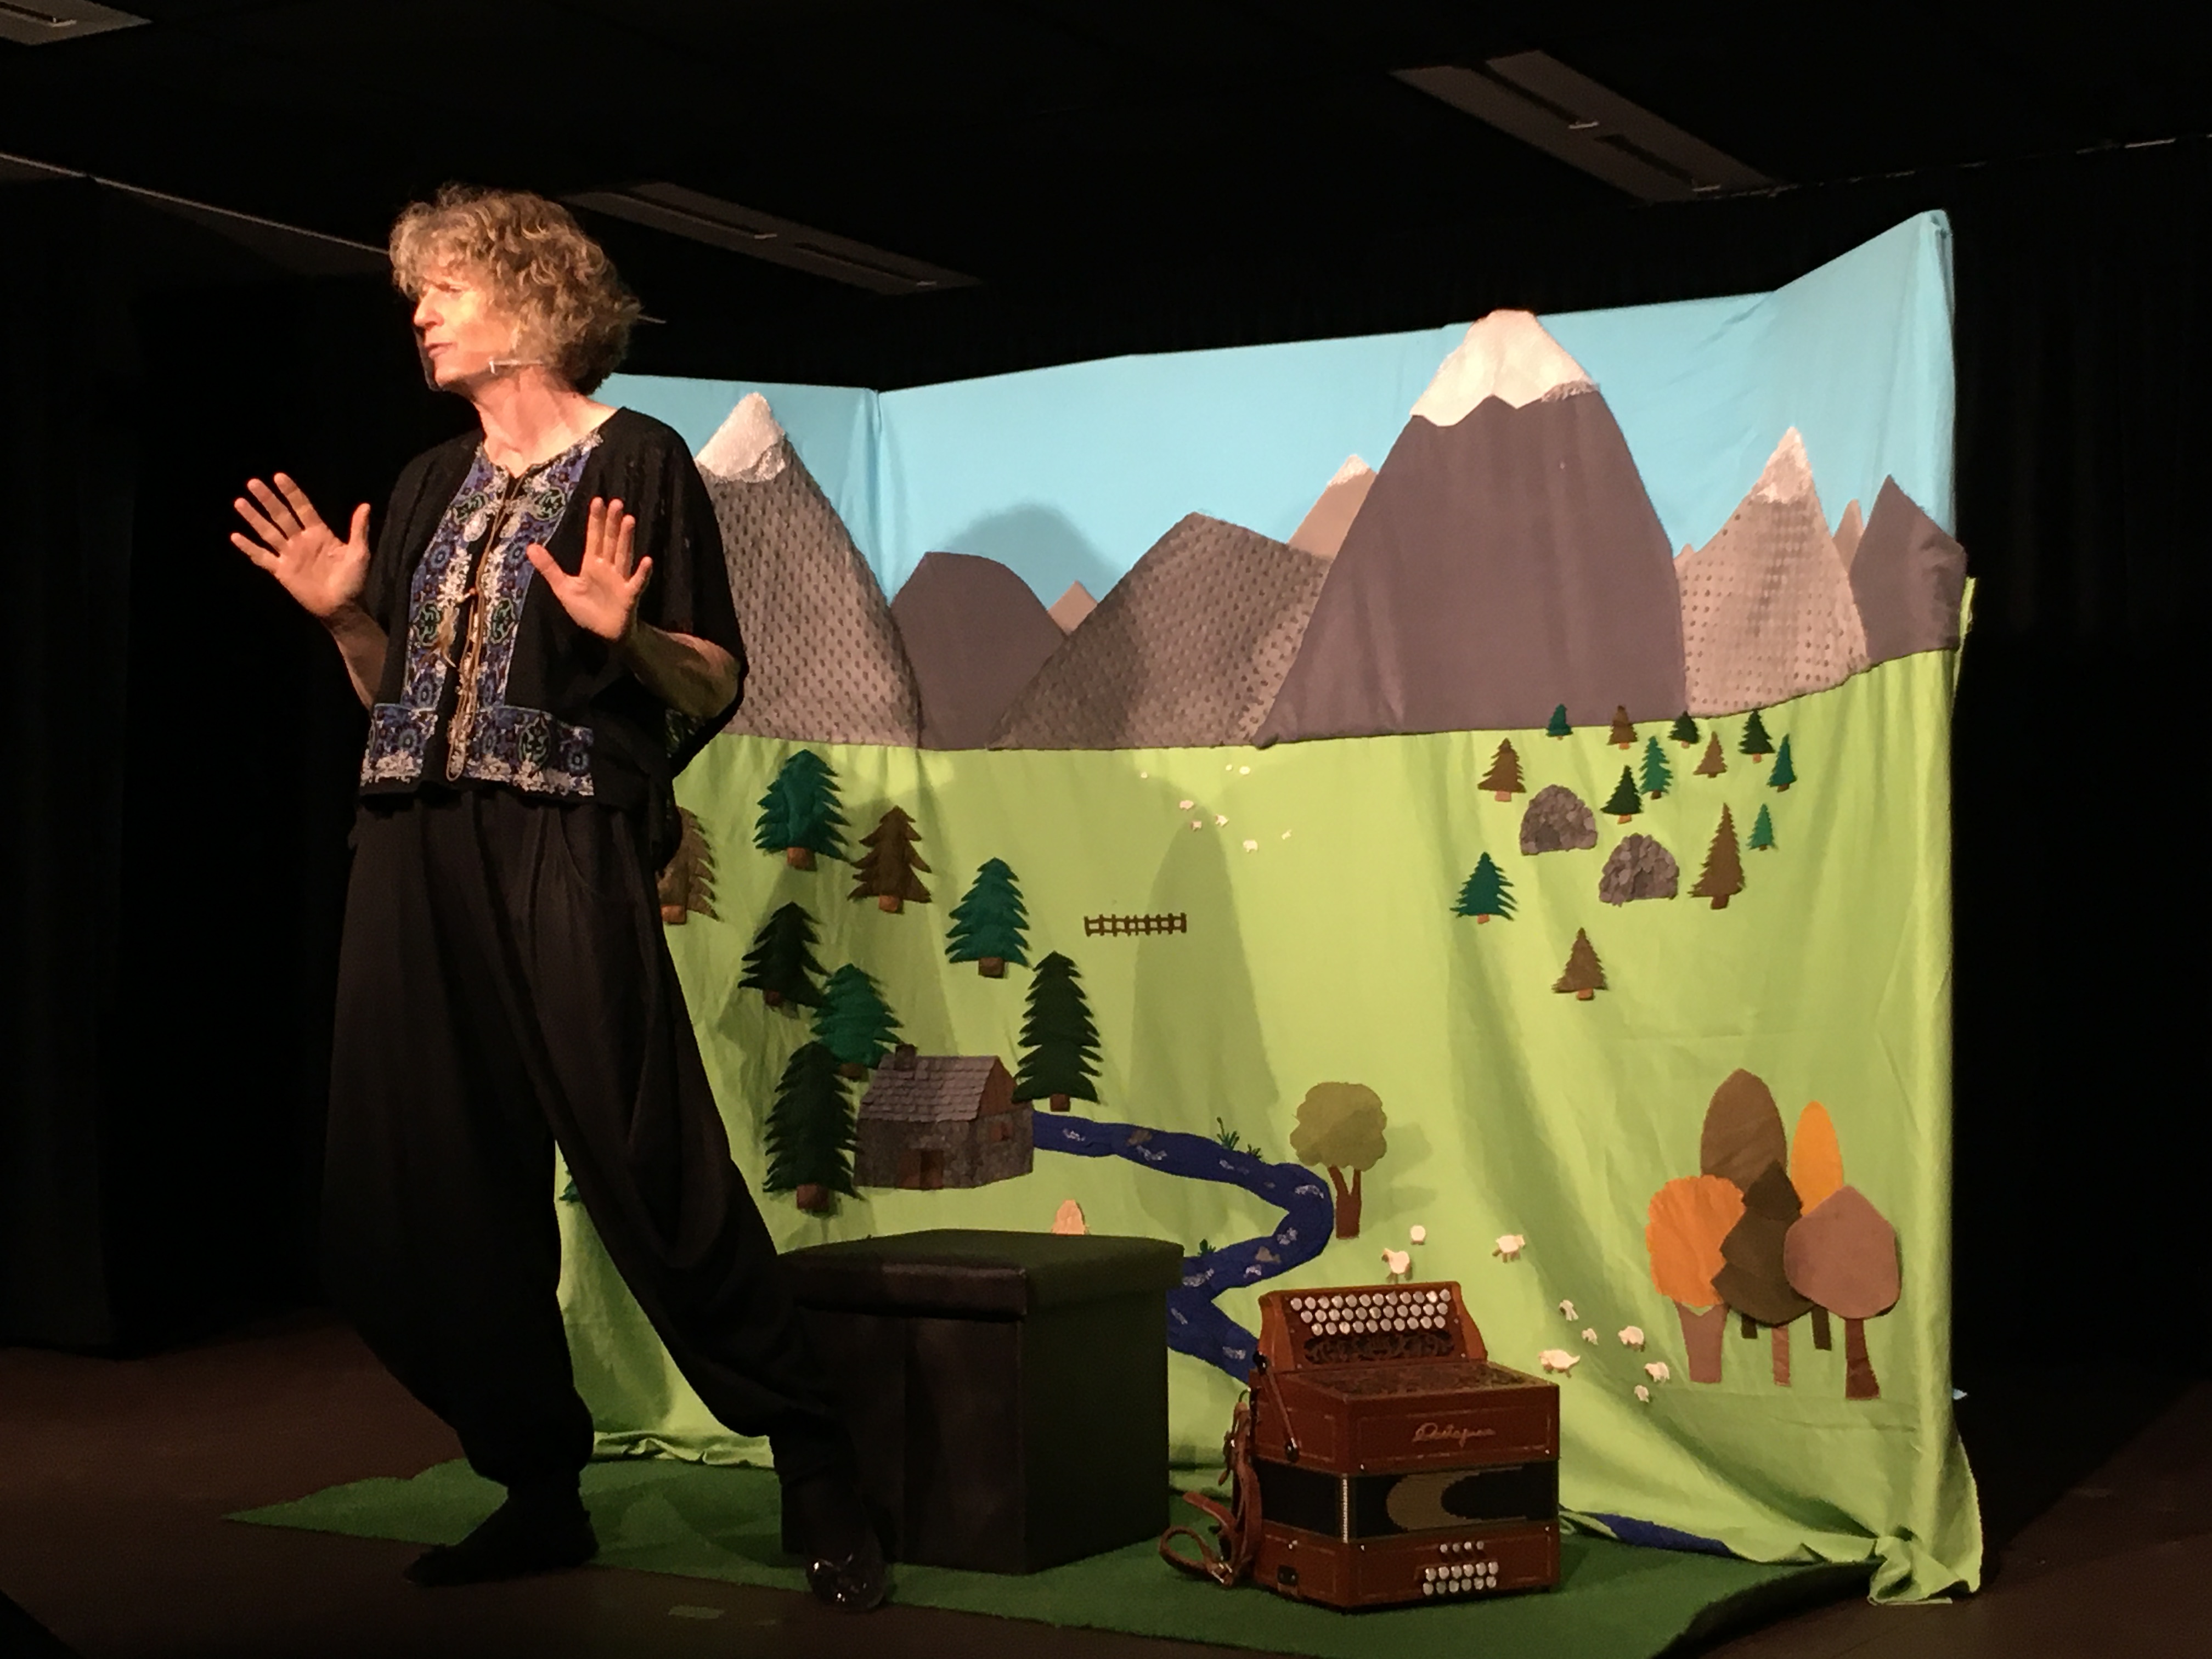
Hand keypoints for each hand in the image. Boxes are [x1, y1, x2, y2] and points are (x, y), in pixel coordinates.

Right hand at [231, 473, 371, 621]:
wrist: (342, 608)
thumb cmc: (353, 581)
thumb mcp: (359, 553)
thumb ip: (358, 529)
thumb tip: (365, 505)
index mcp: (320, 533)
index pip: (302, 508)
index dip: (291, 493)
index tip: (279, 476)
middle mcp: (301, 540)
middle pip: (281, 515)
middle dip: (268, 499)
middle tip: (253, 483)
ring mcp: (289, 555)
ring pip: (268, 532)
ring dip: (254, 518)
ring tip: (239, 501)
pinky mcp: (281, 571)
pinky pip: (262, 557)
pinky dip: (248, 548)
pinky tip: (234, 536)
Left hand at [526, 495, 651, 644]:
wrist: (604, 634)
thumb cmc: (587, 610)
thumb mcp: (563, 588)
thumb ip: (549, 568)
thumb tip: (530, 546)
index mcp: (592, 564)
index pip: (594, 538)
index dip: (595, 520)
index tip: (598, 501)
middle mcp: (608, 568)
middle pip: (610, 541)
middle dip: (612, 523)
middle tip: (616, 503)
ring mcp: (620, 580)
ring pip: (623, 555)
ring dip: (626, 538)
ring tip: (629, 519)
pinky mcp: (629, 595)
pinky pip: (636, 582)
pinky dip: (642, 573)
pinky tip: (646, 560)